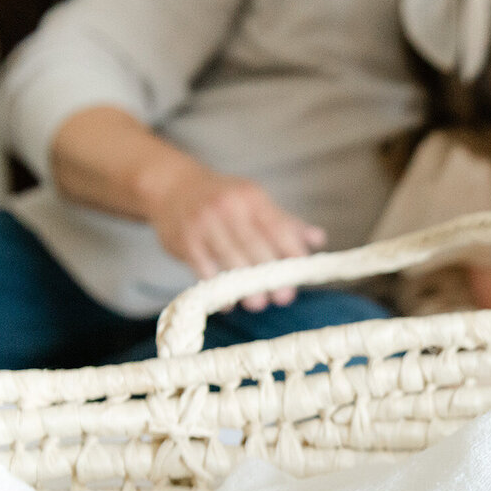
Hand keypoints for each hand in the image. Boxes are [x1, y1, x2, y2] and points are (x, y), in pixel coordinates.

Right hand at [147, 164, 325, 311]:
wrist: (171, 186)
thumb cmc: (223, 199)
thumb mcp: (254, 201)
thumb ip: (286, 222)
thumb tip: (319, 239)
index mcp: (252, 198)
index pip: (277, 226)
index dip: (291, 251)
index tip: (301, 274)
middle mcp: (228, 207)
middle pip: (255, 246)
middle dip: (271, 275)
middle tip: (283, 297)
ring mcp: (204, 224)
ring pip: (230, 260)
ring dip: (246, 287)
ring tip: (258, 304)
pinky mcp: (185, 241)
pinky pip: (204, 270)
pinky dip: (218, 289)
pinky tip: (228, 302)